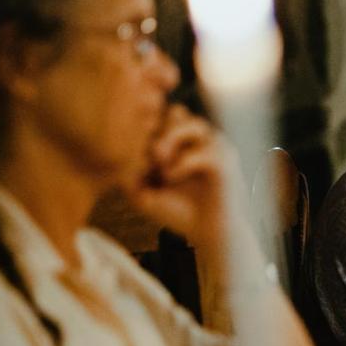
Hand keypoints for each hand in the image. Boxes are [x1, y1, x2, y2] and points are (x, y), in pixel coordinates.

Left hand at [126, 105, 231, 257]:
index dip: (143, 127)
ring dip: (171, 139)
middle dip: (157, 128)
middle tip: (146, 153)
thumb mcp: (142, 191)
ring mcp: (215, 148)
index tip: (133, 151)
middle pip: (174, 112)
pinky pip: (203, 152)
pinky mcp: (225, 164)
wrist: (208, 233)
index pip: (160, 116)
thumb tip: (120, 152)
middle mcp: (199, 140)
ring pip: (192, 123)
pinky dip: (182, 163)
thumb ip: (128, 172)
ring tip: (158, 162)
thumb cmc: (177, 212)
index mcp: (181, 141)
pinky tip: (169, 177)